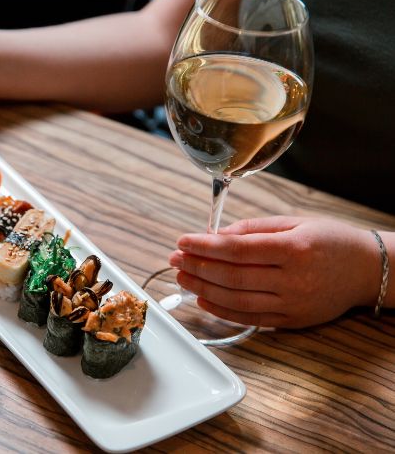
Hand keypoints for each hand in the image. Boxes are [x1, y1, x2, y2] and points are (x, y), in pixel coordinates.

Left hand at [168, 216, 382, 327]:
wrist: (368, 270)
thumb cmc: (332, 241)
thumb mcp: (295, 222)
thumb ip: (254, 229)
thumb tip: (217, 236)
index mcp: (294, 249)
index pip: (237, 250)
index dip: (204, 246)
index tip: (182, 241)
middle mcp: (293, 280)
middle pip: (232, 277)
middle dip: (197, 266)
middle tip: (174, 258)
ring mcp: (292, 304)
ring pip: (236, 300)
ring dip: (202, 288)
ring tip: (182, 276)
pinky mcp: (291, 322)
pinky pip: (249, 318)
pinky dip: (222, 310)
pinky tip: (202, 298)